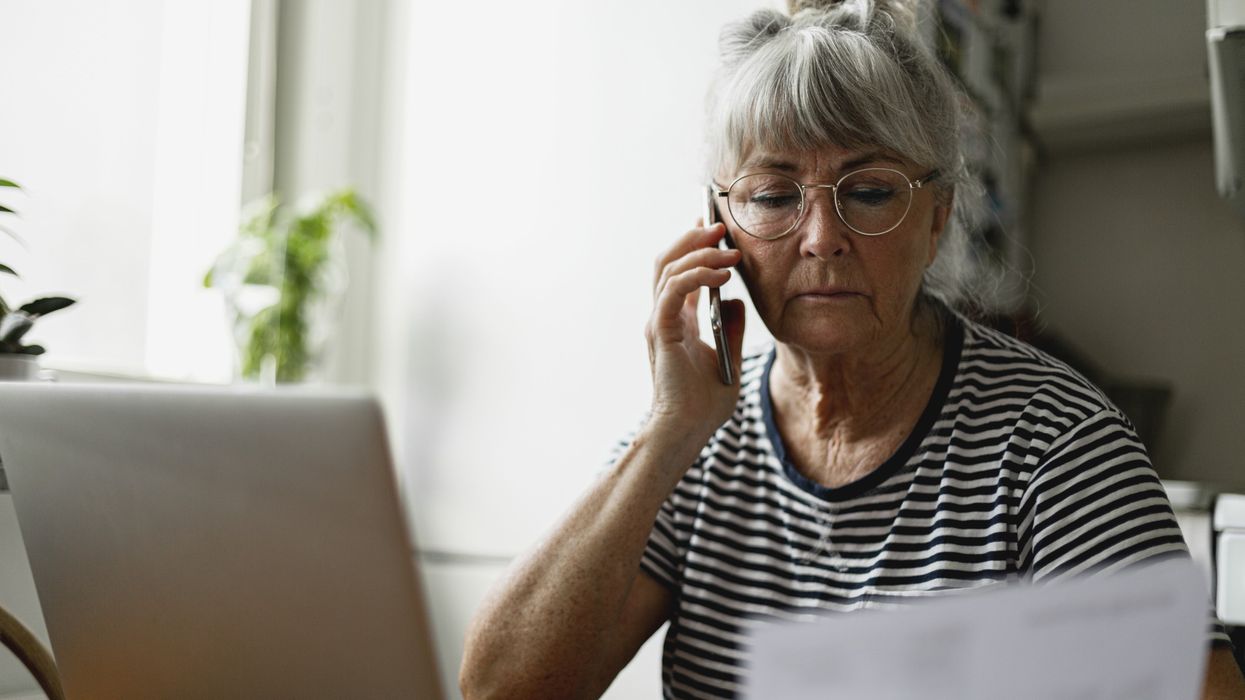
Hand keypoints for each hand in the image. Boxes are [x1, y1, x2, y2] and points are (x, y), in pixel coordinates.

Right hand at [644, 220, 745, 439]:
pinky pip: (673, 291)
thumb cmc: (704, 404)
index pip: (679, 273)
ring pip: (668, 269)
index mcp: (676, 322)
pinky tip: (721, 274)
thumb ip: (731, 328)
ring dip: (699, 253)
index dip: (694, 246)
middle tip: (720, 225)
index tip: (713, 227)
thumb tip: (736, 300)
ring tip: (729, 249)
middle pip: (668, 261)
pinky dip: (695, 275)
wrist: (687, 431)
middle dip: (693, 238)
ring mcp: (658, 323)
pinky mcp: (661, 331)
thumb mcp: (728, 358)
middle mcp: (662, 317)